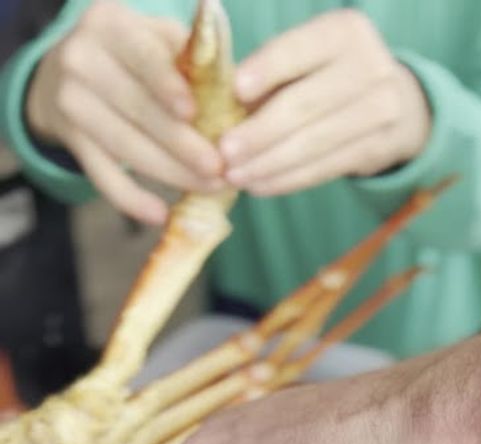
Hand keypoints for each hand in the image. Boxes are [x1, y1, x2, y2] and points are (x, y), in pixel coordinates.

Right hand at [26, 0, 222, 223]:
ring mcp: (70, 101)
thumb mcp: (159, 41)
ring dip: (170, 173)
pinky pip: (102, 176)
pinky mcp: (70, 140)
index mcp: (109, 23)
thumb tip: (243, 94)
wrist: (69, 72)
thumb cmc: (136, 57)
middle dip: (183, 144)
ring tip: (209, 188)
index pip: (142, 55)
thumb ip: (194, 60)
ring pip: (125, 146)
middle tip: (221, 169)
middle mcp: (81, 58)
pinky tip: (160, 214)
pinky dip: (132, 199)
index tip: (195, 113)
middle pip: (138, 108)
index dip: (168, 85)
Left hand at [219, 9, 430, 195]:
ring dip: (269, 163)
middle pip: (305, 104)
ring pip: (314, 143)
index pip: (298, 50)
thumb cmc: (330, 76)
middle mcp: (370, 66)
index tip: (235, 90)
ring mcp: (382, 109)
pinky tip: (260, 185)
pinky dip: (288, 179)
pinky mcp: (380, 147)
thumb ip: (270, 75)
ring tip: (236, 175)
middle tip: (225, 152)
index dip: (267, 69)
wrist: (398, 102)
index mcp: (344, 31)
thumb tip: (220, 109)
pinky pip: (325, 167)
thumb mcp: (307, 58)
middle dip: (260, 132)